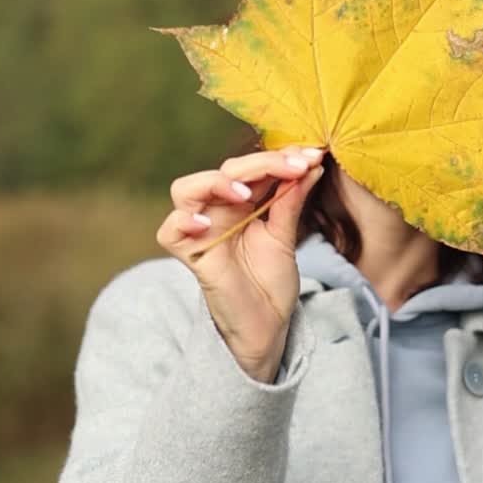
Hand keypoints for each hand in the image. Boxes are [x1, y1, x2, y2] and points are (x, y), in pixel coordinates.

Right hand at [155, 144, 324, 378]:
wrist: (267, 325)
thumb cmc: (272, 282)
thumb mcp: (286, 236)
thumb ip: (292, 200)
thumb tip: (312, 163)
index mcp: (241, 202)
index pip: (252, 167)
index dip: (280, 158)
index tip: (312, 157)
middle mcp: (217, 210)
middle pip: (224, 170)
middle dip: (261, 164)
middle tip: (294, 168)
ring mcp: (201, 231)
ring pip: (186, 189)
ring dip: (216, 183)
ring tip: (245, 194)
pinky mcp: (190, 255)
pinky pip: (170, 231)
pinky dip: (183, 221)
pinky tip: (205, 222)